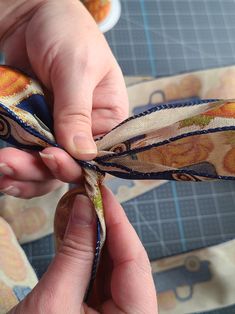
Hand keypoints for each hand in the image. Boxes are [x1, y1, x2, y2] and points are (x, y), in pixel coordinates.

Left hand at [0, 0, 127, 197]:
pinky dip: (13, 164)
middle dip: (40, 170)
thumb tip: (83, 155)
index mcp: (107, 118)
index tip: (50, 157)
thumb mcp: (78, 67)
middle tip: (11, 164)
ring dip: (22, 173)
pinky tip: (0, 167)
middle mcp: (84, 131)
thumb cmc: (67, 32)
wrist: (31, 16)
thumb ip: (77, 111)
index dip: (75, 164)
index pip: (97, 156)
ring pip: (44, 168)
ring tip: (1, 167)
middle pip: (67, 167)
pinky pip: (25, 154)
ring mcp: (56, 132)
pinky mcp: (33, 129)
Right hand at [9, 186, 156, 313]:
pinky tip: (78, 232)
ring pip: (114, 266)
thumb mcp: (54, 302)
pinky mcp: (102, 311)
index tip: (104, 194)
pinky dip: (89, 252)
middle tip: (91, 197)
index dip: (120, 223)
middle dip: (108, 226)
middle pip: (127, 262)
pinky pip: (101, 275)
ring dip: (97, 236)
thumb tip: (85, 206)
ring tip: (82, 209)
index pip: (135, 262)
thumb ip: (75, 252)